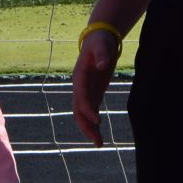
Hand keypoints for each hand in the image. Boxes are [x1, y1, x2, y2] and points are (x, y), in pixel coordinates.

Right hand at [71, 29, 119, 144]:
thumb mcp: (102, 45)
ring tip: (99, 143)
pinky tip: (99, 134)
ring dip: (89, 128)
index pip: (81, 96)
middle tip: (98, 141)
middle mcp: (79, 87)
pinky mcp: (93, 92)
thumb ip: (102, 54)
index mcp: (80, 76)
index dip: (88, 109)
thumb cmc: (100, 41)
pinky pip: (90, 111)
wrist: (98, 39)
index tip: (98, 121)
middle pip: (78, 110)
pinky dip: (93, 123)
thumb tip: (103, 65)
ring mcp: (85, 91)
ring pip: (83, 114)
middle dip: (86, 126)